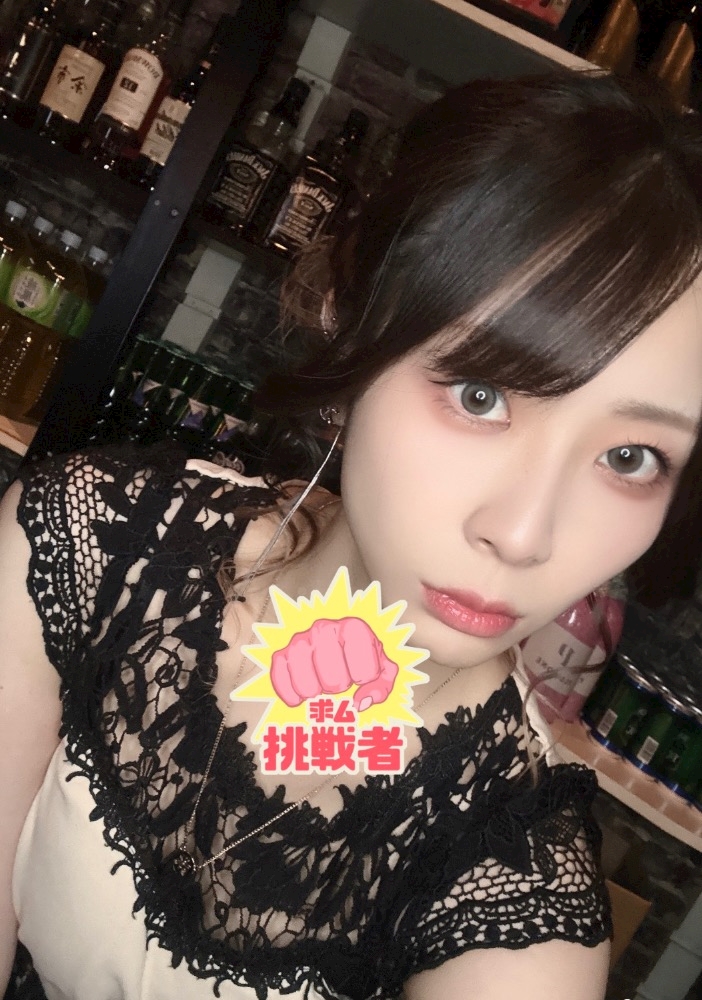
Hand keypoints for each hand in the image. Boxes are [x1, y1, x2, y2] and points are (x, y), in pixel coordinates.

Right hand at [270, 617, 397, 711]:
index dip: (365, 679)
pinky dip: (292, 697)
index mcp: (353, 628)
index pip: (365, 671)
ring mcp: (300, 641)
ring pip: (307, 686)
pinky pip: (282, 684)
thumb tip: (360, 702)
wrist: (333, 642)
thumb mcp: (381, 668)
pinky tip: (302, 696)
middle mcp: (324, 629)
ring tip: (322, 683)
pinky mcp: (281, 654)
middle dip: (340, 687)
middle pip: (335, 682)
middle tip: (340, 678)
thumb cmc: (360, 656)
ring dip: (317, 693)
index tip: (361, 672)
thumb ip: (381, 687)